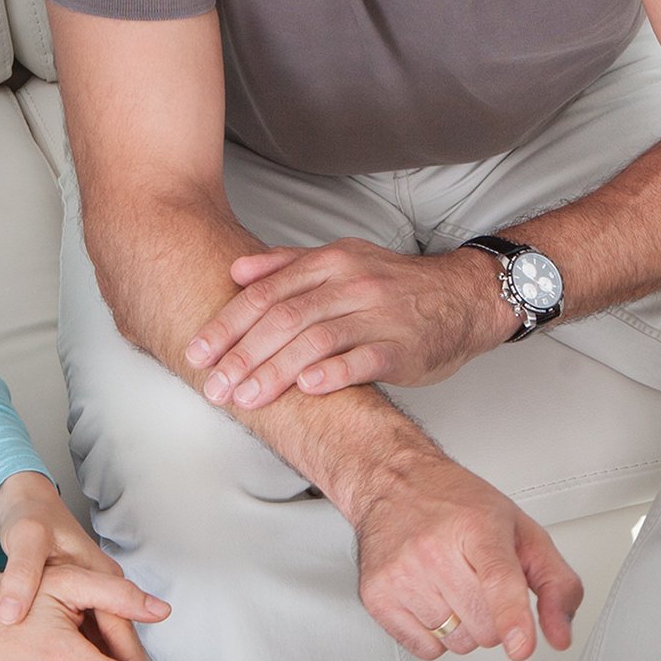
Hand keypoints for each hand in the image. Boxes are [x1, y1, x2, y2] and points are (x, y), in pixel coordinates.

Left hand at [0, 471, 157, 660]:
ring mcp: (97, 600)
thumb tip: (9, 611)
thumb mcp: (25, 541)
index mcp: (97, 575)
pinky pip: (100, 645)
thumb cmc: (32, 523)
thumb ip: (21, 574)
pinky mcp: (87, 606)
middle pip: (123, 646)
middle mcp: (103, 590)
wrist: (27, 506)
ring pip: (115, 649)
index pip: (119, 630)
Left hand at [184, 240, 514, 408]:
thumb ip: (289, 265)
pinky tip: (306, 389)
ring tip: (245, 399)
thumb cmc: (395, 286)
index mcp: (331, 262)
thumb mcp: (343, 261)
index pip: (266, 293)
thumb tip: (236, 269)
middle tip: (213, 386)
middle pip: (284, 319)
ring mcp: (378, 314)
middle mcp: (351, 284)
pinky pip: (363, 359)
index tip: (198, 352)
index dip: (227, 324)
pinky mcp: (402, 346)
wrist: (463, 298)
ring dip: (274, 372)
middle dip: (241, 355)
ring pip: (316, 341)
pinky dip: (332, 373)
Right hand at [346, 445, 583, 660]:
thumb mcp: (522, 531)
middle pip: (484, 625)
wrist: (394, 482)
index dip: (512, 616)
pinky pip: (424, 648)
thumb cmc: (457, 505)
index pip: (497, 579)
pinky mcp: (377, 595)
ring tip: (451, 584)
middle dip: (494, 618)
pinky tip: (431, 598)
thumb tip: (560, 633)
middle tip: (479, 581)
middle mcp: (434, 549)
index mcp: (477, 527)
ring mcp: (402, 573)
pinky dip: (435, 635)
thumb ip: (555, 582)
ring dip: (464, 626)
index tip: (521, 645)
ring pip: (456, 642)